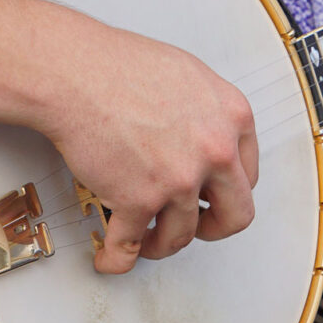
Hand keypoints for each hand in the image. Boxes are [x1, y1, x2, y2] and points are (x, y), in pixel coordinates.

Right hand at [46, 26, 258, 272]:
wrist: (74, 71)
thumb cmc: (117, 65)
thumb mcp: (188, 76)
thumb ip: (206, 113)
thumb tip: (204, 137)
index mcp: (233, 118)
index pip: (248, 174)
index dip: (228, 191)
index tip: (214, 198)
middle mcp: (215, 151)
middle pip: (235, 214)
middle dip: (214, 228)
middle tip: (197, 227)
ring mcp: (179, 180)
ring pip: (182, 235)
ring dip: (163, 243)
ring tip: (147, 239)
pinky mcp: (138, 200)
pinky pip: (130, 245)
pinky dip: (118, 258)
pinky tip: (111, 256)